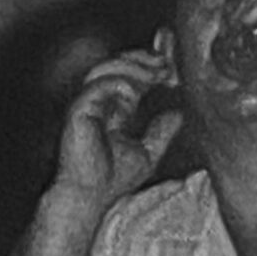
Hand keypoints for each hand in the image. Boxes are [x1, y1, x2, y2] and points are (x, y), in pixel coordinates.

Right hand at [53, 36, 182, 204]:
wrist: (90, 196)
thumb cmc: (111, 181)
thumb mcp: (147, 154)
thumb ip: (160, 133)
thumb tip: (178, 114)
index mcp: (112, 108)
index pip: (131, 76)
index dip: (151, 66)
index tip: (172, 69)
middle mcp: (98, 101)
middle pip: (118, 64)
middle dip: (144, 59)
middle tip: (166, 65)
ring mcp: (86, 103)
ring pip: (107, 67)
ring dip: (135, 66)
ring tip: (156, 74)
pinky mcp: (79, 109)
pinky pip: (99, 84)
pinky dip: (120, 82)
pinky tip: (135, 91)